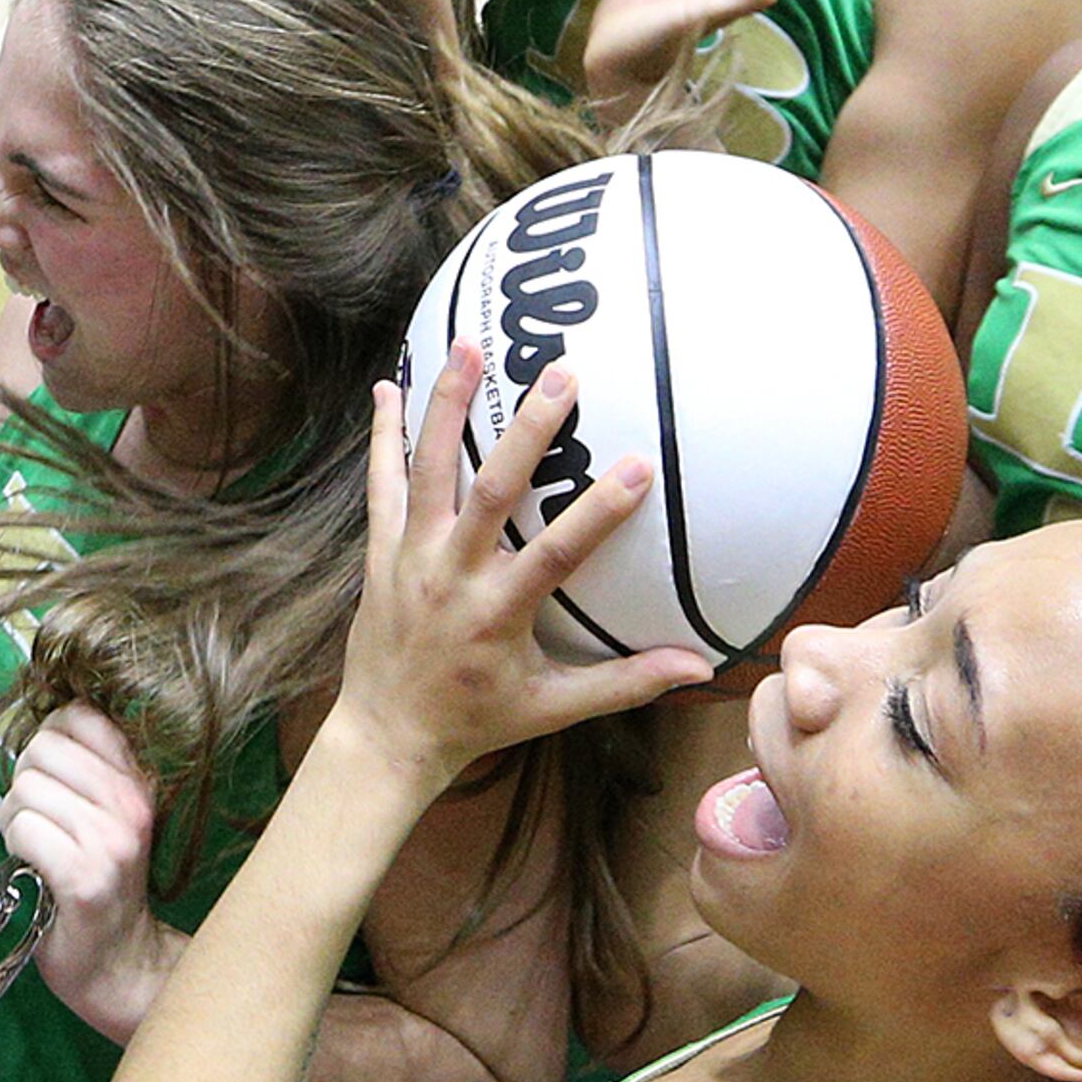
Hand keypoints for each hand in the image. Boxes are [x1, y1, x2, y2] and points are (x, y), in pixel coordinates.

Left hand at [0, 705, 171, 1043]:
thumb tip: (40, 724)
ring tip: (37, 849)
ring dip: (15, 820)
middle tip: (39, 822)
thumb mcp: (108, 816)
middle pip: (40, 749)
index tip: (52, 780)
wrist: (118, 963)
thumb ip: (84, 770)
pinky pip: (23, 829)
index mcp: (139, 781)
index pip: (78, 716)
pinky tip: (33, 871)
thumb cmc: (100, 884)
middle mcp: (130, 804)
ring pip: (25, 789)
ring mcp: (109, 841)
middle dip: (24, 783)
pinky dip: (15, 848)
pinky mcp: (82, 876)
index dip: (48, 741)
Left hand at [329, 352, 715, 790]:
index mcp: (499, 613)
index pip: (556, 555)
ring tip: (466, 346)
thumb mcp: (554, 708)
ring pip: (426, 471)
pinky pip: (381, 484)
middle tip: (560, 374)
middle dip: (526, 432)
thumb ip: (626, 682)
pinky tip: (388, 387)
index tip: (639, 466)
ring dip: (445, 407)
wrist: (387, 735)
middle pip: (490, 493)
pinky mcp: (379, 552)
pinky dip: (385, 435)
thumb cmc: (478, 720)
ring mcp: (410, 559)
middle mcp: (451, 577)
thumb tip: (701, 668)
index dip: (598, 512)